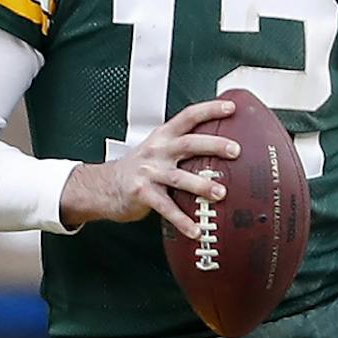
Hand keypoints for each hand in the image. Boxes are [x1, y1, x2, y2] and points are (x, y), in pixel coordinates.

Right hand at [58, 97, 239, 236]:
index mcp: (164, 137)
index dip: (209, 110)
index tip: (231, 107)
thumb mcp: (158, 149)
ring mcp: (149, 172)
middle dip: (213, 145)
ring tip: (220, 193)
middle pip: (188, 143)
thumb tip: (220, 148)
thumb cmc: (139, 168)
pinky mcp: (143, 194)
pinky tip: (195, 230)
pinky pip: (166, 208)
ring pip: (179, 177)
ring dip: (201, 185)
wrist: (103, 186)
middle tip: (235, 150)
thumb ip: (182, 146)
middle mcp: (157, 151)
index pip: (188, 117)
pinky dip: (182, 220)